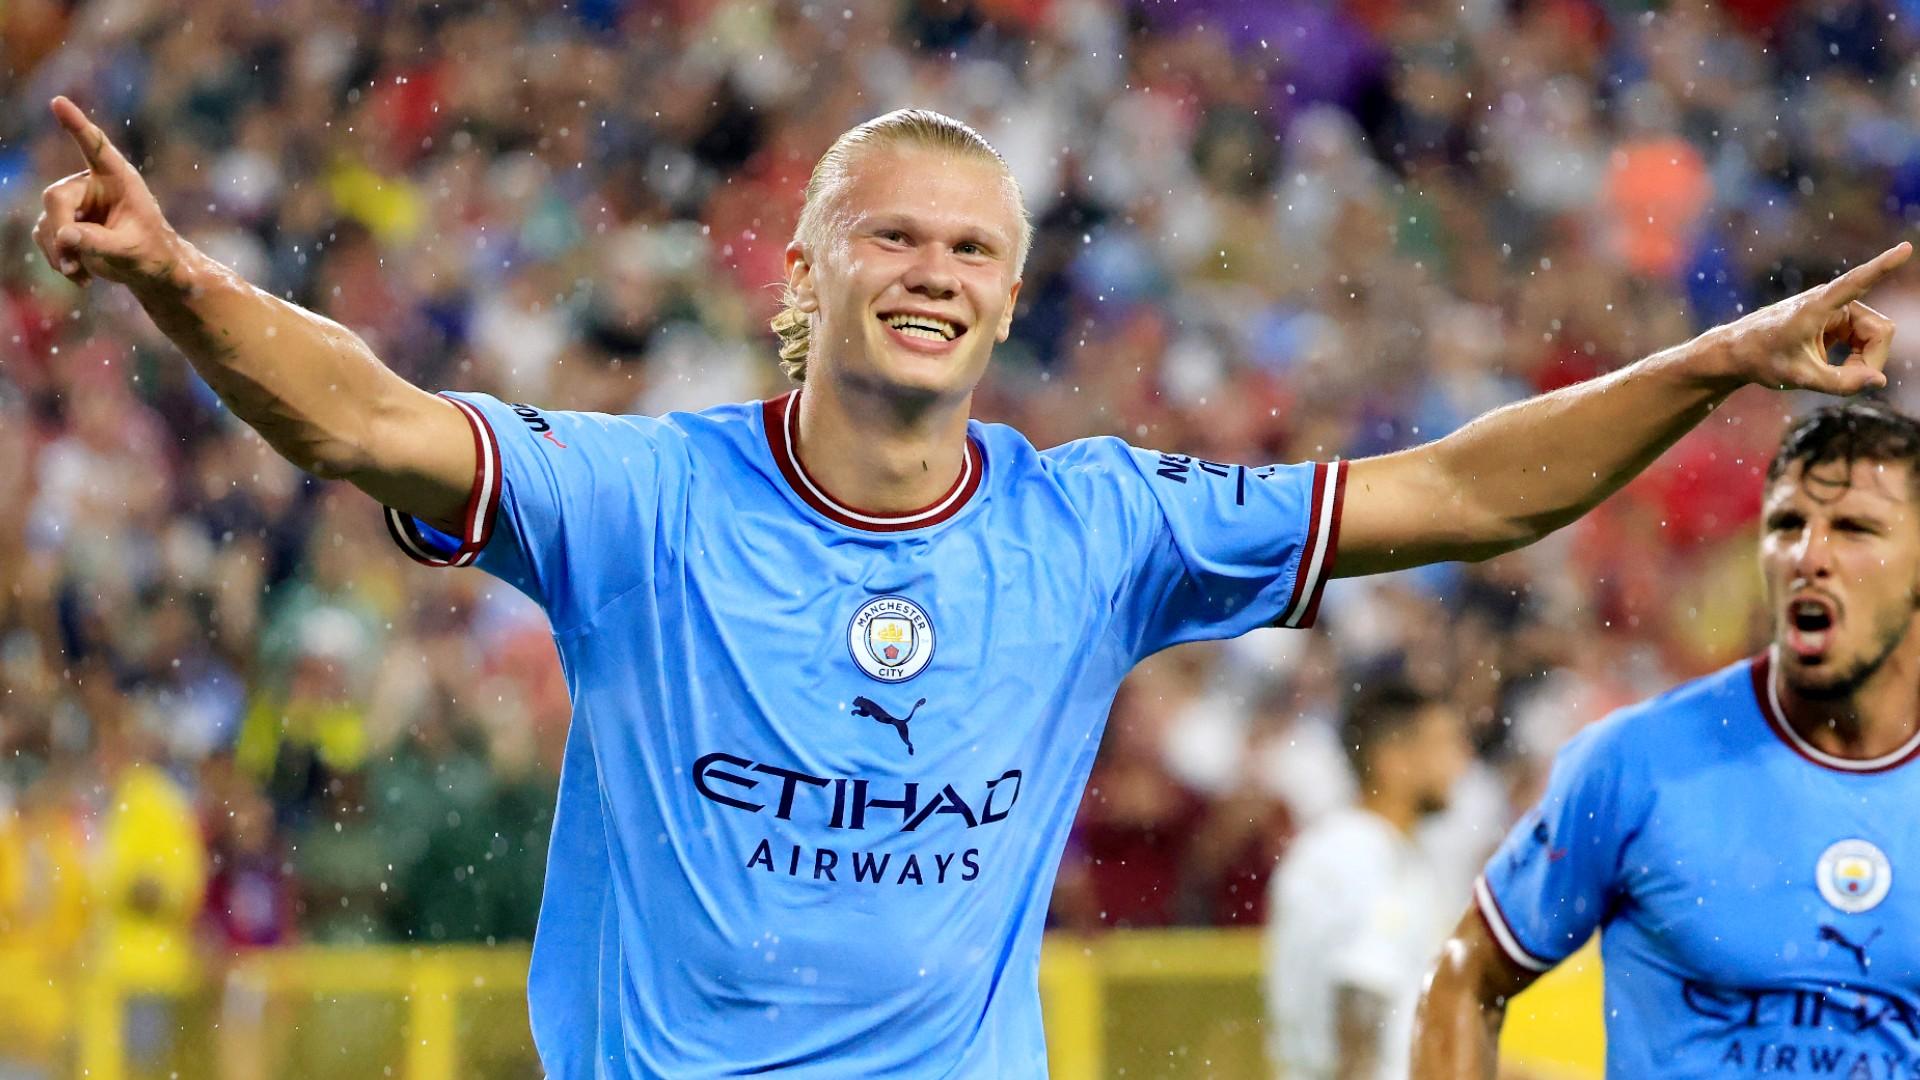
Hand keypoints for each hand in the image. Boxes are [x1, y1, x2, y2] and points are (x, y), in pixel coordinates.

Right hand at [33, 96, 187, 290]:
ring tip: (81, 274)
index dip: (76, 125)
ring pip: (47, 222)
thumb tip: (64, 236)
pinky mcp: (63, 221)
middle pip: (56, 197)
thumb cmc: (151, 254)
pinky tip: (80, 277)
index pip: (94, 147)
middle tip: (70, 263)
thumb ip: (98, 244)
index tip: (59, 102)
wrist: (150, 269)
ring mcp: (74, 202)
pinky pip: (45, 237)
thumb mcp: (129, 252)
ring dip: (58, 252)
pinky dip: (58, 259)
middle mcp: (92, 183)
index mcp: (118, 178)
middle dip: (60, 231)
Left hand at [1710, 242, 1910, 395]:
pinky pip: (1866, 338)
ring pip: (1876, 336)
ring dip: (1863, 360)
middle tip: (1846, 381)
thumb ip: (1840, 383)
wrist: (1737, 352)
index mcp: (1816, 306)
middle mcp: (1830, 299)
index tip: (1906, 249)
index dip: (1883, 267)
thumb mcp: (1799, 378)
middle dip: (1871, 359)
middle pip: (1881, 331)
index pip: (1856, 282)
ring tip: (1833, 375)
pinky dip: (1858, 358)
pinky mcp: (1838, 317)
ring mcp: (1837, 307)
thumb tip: (1879, 380)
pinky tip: (1834, 367)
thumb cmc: (1762, 360)